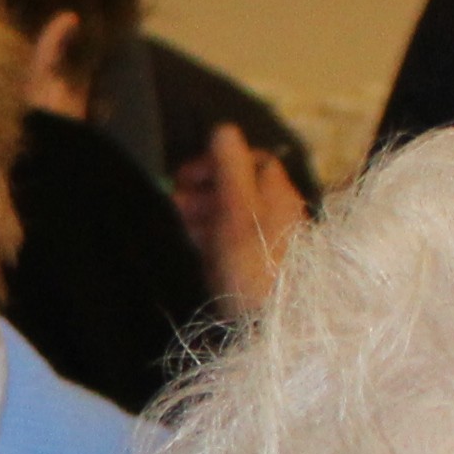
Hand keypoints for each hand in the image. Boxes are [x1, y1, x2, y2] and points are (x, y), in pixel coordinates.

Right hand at [171, 123, 308, 317]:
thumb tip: (223, 129)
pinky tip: (195, 248)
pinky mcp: (260, 267)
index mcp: (278, 192)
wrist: (271, 324)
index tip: (185, 175)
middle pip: (241, 186)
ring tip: (179, 222)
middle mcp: (280, 212)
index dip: (216, 160)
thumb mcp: (237, 209)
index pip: (250, 159)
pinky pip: (234, 240)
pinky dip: (213, 236)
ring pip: (234, 214)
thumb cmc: (253, 263)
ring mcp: (271, 240)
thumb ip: (230, 168)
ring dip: (205, 211)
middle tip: (174, 200)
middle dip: (205, 187)